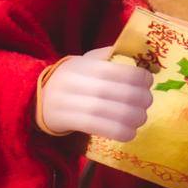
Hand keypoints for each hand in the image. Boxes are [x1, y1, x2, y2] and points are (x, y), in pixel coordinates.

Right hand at [38, 47, 153, 139]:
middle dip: (140, 99)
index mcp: (84, 65)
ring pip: (110, 112)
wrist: (39, 99)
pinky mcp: (68, 122)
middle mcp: (76, 83)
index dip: (139, 77)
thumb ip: (110, 56)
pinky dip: (119, 132)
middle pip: (117, 92)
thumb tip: (140, 55)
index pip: (118, 70)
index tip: (148, 82)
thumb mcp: (87, 61)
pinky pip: (98, 128)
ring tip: (140, 118)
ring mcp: (70, 103)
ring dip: (133, 118)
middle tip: (147, 102)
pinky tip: (130, 133)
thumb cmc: (73, 78)